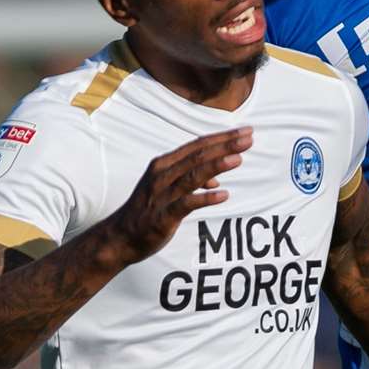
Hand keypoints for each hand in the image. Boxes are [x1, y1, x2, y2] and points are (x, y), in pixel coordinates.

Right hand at [105, 129, 250, 262]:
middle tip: (249, 137)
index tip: (244, 131)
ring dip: (216, 166)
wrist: (120, 237)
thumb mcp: (168, 188)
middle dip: (225, 145)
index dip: (221, 137)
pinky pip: (186, 204)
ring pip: (192, 176)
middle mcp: (162, 175)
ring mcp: (162, 195)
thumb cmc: (148, 210)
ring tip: (238, 159)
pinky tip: (223, 195)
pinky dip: (205, 198)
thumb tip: (216, 180)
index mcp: (164, 164)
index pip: (197, 146)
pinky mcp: (163, 216)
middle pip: (198, 156)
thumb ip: (191, 180)